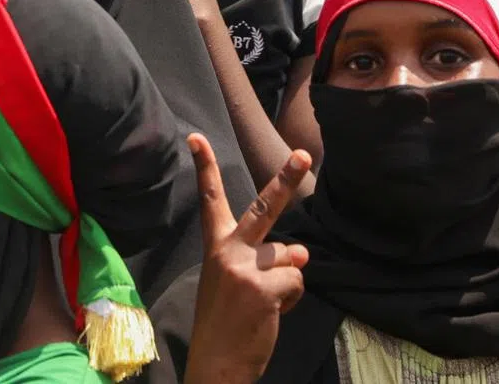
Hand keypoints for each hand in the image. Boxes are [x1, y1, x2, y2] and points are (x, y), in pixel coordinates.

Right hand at [184, 134, 310, 383]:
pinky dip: (291, 299)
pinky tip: (271, 312)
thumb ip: (264, 259)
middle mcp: (228, 249)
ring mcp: (244, 267)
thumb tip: (301, 252)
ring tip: (263, 302)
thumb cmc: (227, 318)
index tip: (196, 137)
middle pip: (263, 207)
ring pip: (289, 257)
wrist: (217, 361)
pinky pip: (296, 282)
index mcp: (216, 244)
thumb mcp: (236, 280)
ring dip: (285, 281)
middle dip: (286, 178)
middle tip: (302, 153)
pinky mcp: (262, 288)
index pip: (210, 199)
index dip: (205, 166)